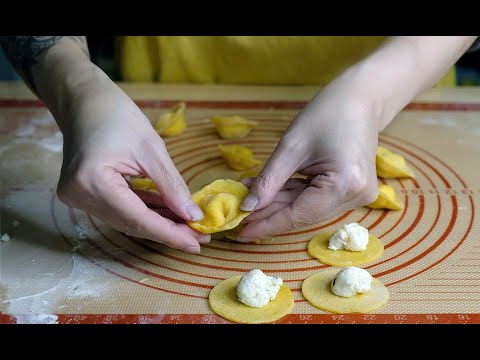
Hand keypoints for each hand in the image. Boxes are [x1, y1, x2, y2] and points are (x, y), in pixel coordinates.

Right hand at [56, 73, 208, 252]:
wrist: (84, 101)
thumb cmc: (116, 114)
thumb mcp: (152, 149)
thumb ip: (172, 186)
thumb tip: (193, 217)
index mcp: (92, 181)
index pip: (137, 219)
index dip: (169, 233)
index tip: (197, 243)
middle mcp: (80, 196)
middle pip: (132, 223)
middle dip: (168, 230)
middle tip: (199, 237)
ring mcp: (79, 197)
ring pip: (127, 220)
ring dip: (159, 222)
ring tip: (189, 226)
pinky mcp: (85, 195)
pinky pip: (120, 209)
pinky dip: (145, 211)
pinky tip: (169, 213)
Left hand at [236, 81, 379, 241]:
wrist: (361, 99)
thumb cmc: (326, 113)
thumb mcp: (291, 146)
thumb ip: (269, 181)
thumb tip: (247, 207)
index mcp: (344, 184)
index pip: (298, 215)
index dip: (267, 225)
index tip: (240, 233)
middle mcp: (355, 196)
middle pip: (303, 214)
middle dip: (269, 215)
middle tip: (238, 219)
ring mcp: (357, 195)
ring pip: (308, 208)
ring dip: (278, 205)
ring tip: (249, 202)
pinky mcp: (352, 190)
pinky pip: (317, 199)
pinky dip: (293, 196)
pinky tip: (269, 194)